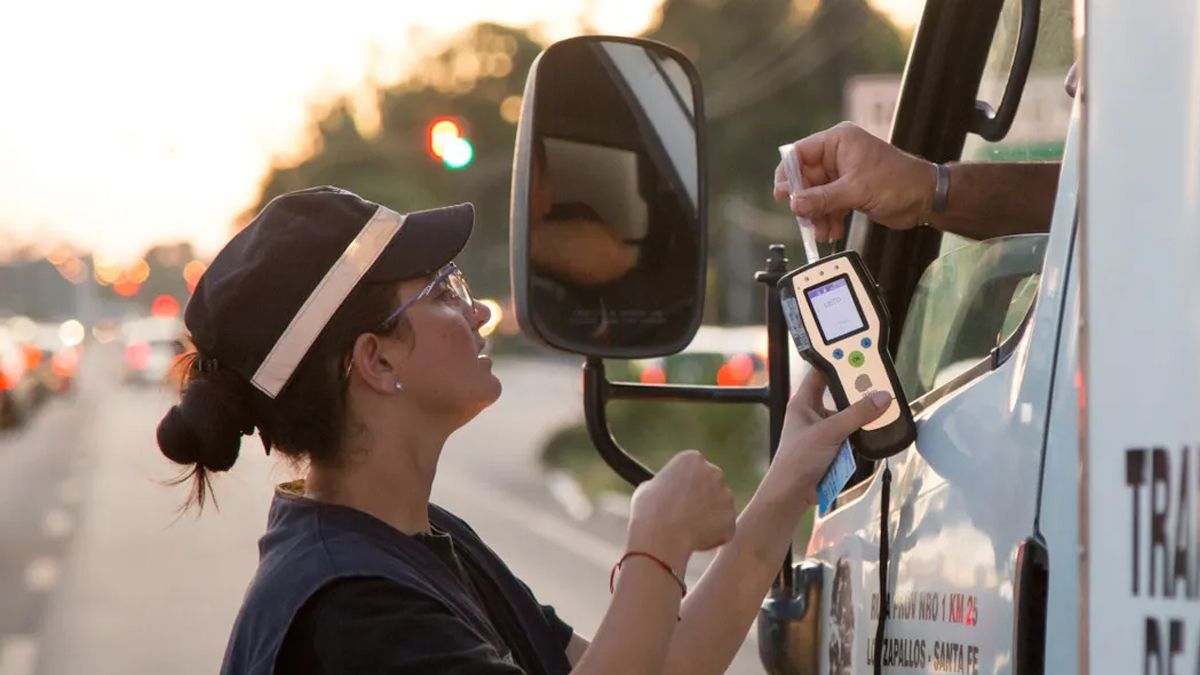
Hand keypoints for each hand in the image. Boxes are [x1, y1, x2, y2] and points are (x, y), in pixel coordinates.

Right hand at [628, 450, 735, 567]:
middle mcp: (714, 473)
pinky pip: (722, 529)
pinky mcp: (730, 520)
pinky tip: (694, 541)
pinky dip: (712, 537)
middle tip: (685, 515)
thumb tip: (664, 490)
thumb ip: (664, 484)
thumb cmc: (649, 510)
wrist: (661, 534)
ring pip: (718, 508)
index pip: (694, 470)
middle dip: (702, 498)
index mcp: (693, 459)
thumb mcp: (648, 487)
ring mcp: (726, 496)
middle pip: (711, 485)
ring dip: (708, 518)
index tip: (677, 497)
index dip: (685, 485)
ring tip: (685, 531)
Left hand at [763, 368, 891, 507]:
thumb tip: (882, 397)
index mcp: (803, 402)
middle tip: (880, 382)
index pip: (819, 373)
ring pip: (848, 417)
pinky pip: (852, 435)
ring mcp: (823, 431)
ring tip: (884, 405)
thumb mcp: (829, 432)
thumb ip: (856, 415)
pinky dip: (863, 434)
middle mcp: (813, 414)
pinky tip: (878, 429)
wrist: (792, 494)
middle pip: (839, 395)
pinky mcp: (832, 448)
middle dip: (857, 392)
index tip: (857, 352)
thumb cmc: (798, 459)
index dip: (835, 362)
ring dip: (863, 416)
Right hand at [773, 122, 936, 241]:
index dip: (788, 174)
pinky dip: (827, 219)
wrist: (925, 198)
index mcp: (838, 141)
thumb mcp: (856, 190)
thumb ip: (822, 199)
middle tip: (804, 218)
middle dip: (804, 201)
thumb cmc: (899, 182)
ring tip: (821, 231)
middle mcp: (838, 154)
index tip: (783, 195)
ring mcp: (843, 174)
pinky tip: (831, 231)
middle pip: (805, 178)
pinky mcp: (849, 191)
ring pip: (815, 195)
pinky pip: (828, 205)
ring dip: (816, 214)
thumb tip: (795, 205)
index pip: (800, 153)